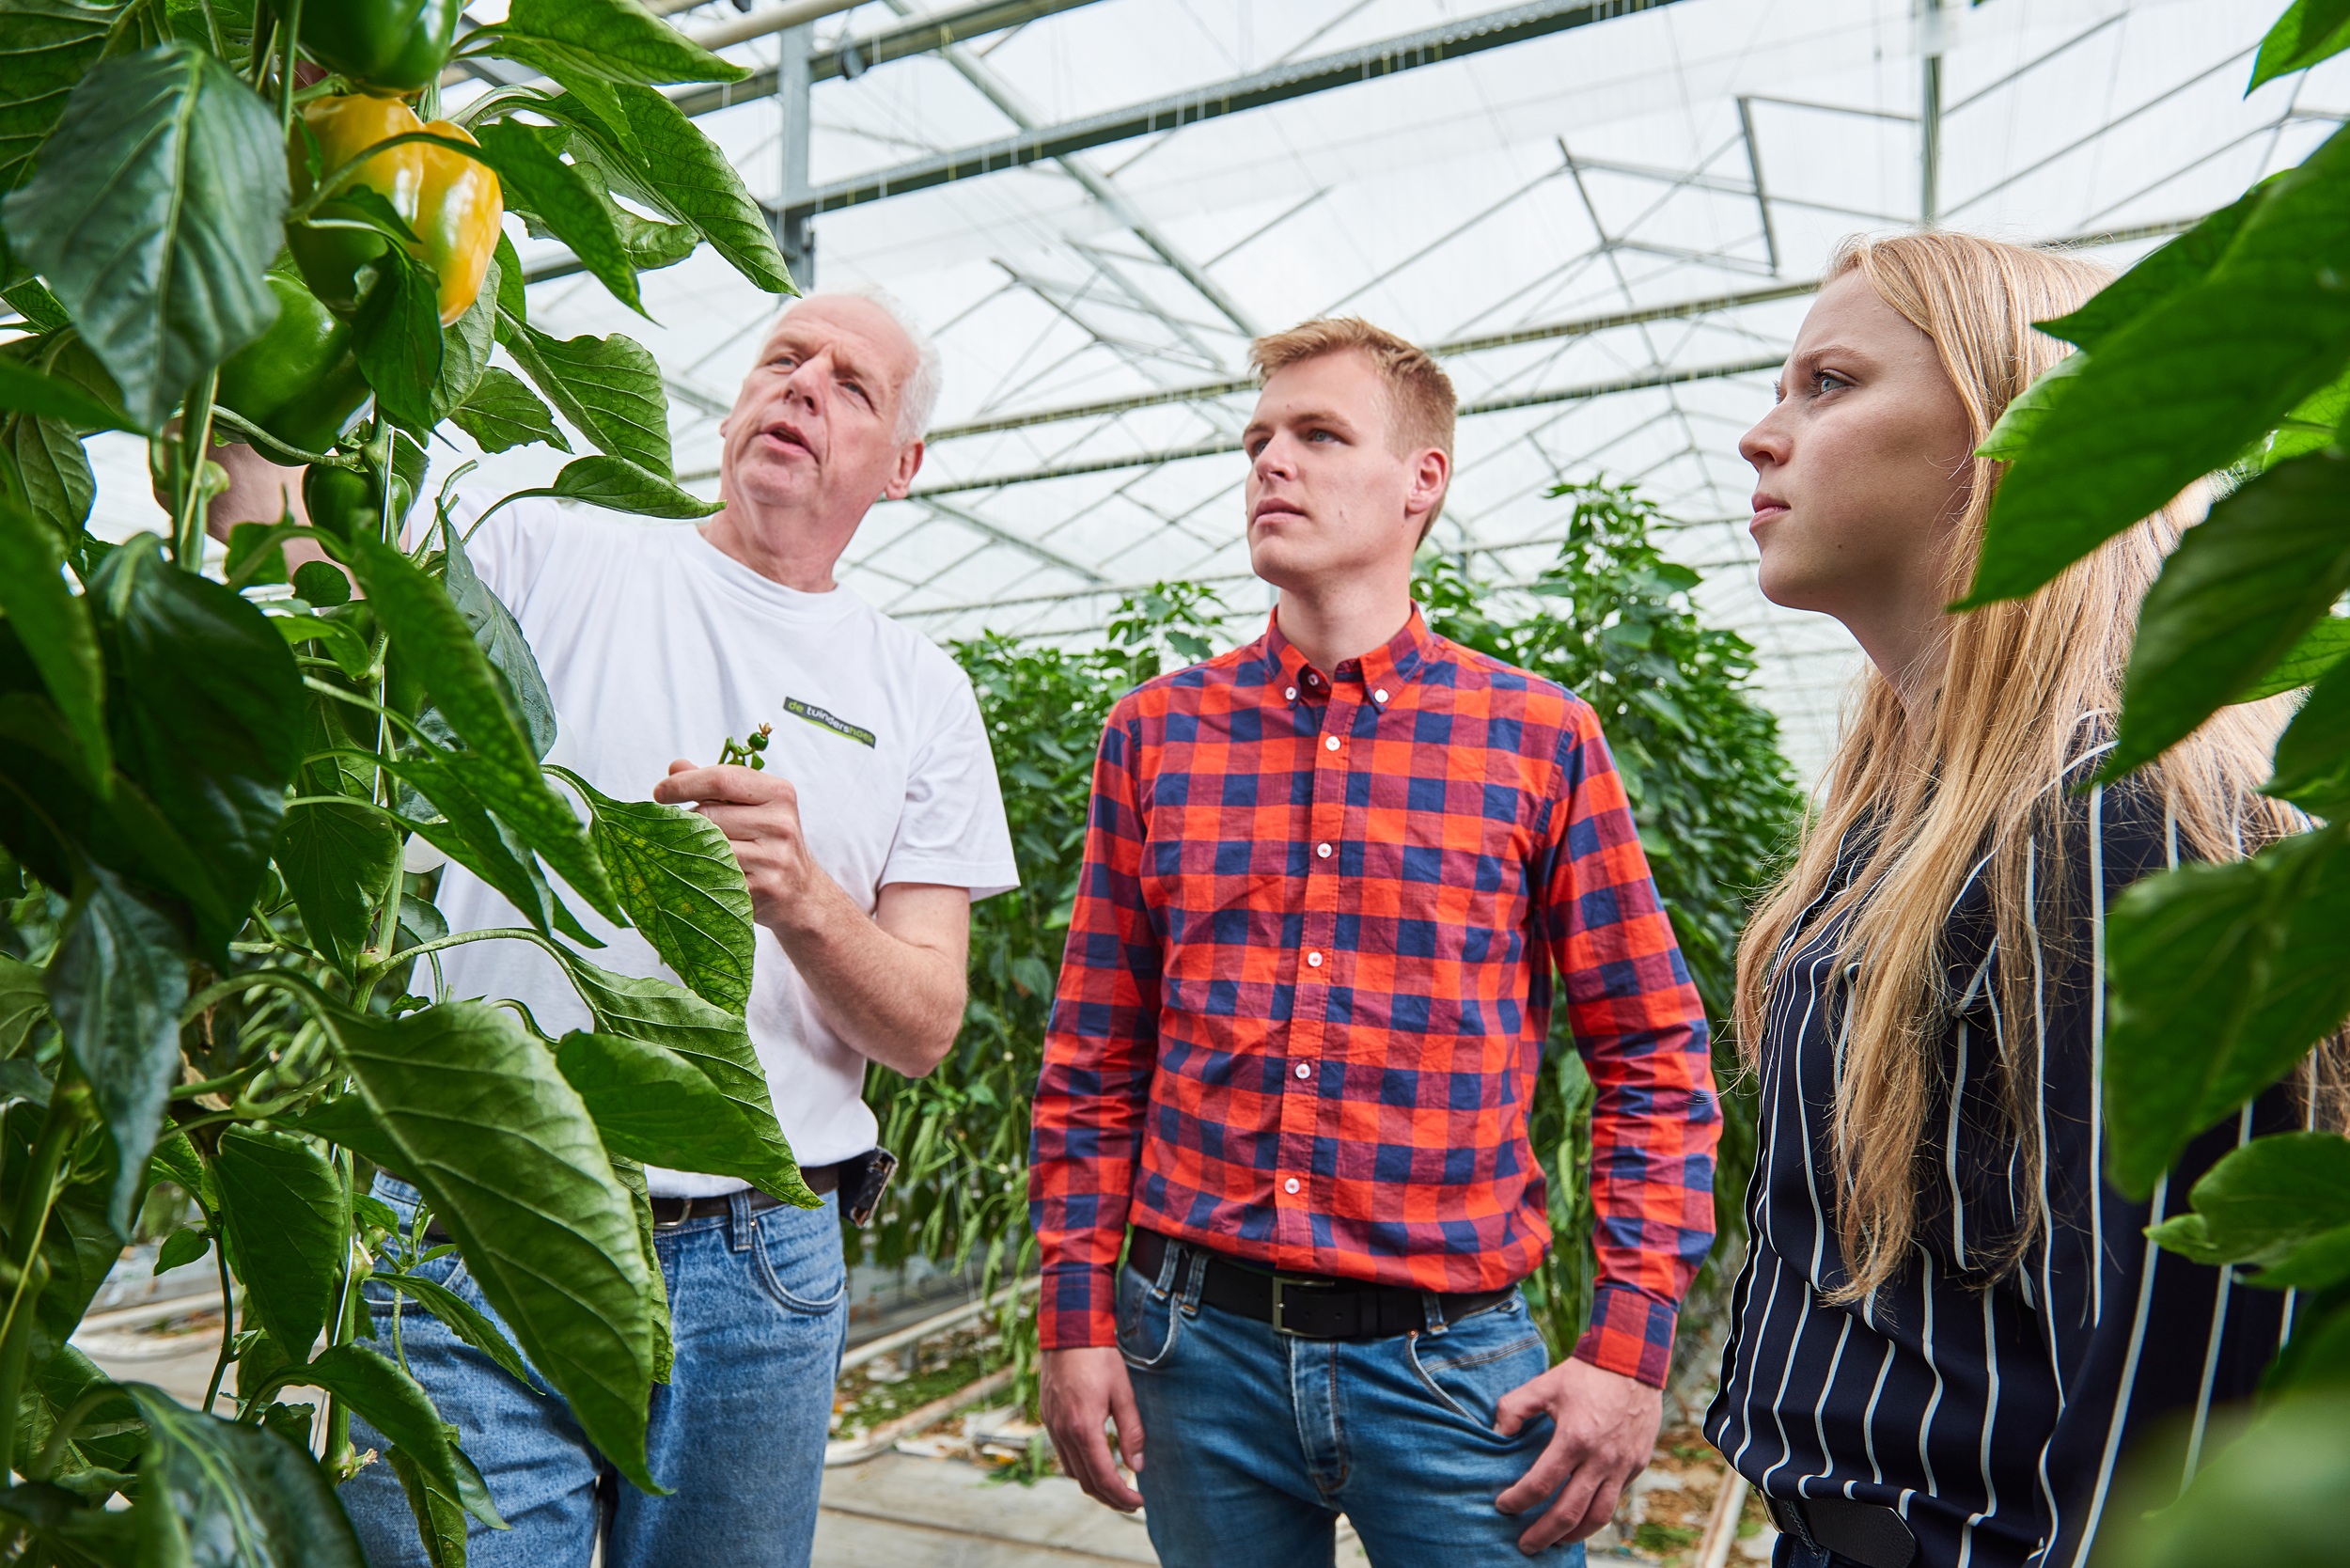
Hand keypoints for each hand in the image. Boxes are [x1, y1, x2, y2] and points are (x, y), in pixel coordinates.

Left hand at [652, 760, 823, 930]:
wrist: (801, 894)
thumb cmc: (768, 843)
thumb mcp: (751, 806)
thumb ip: (715, 786)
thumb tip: (676, 767)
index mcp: (779, 793)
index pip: (721, 779)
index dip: (683, 784)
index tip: (660, 792)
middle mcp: (780, 823)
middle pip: (708, 814)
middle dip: (684, 821)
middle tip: (674, 829)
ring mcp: (773, 858)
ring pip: (707, 846)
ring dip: (688, 848)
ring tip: (688, 851)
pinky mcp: (762, 888)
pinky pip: (713, 875)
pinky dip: (698, 873)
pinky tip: (701, 873)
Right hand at [1039, 1346, 1143, 1511]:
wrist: (1068, 1331)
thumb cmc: (1099, 1358)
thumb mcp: (1123, 1392)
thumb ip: (1132, 1431)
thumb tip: (1137, 1466)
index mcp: (1084, 1428)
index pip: (1103, 1477)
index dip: (1122, 1496)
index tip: (1138, 1502)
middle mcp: (1063, 1432)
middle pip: (1085, 1482)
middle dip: (1109, 1498)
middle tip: (1130, 1502)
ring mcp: (1051, 1426)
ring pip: (1071, 1471)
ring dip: (1093, 1484)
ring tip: (1115, 1485)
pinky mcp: (1047, 1418)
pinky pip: (1062, 1454)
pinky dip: (1079, 1467)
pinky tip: (1095, 1461)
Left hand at [1493, 1356, 1661, 1553]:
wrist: (1633, 1362)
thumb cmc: (1586, 1374)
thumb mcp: (1544, 1384)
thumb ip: (1514, 1408)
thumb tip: (1497, 1434)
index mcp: (1574, 1439)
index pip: (1540, 1485)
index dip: (1517, 1500)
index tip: (1502, 1506)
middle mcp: (1601, 1459)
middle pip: (1569, 1513)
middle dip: (1543, 1534)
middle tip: (1525, 1545)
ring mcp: (1622, 1465)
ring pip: (1598, 1517)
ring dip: (1573, 1535)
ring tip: (1554, 1542)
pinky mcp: (1637, 1465)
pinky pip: (1614, 1500)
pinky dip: (1595, 1515)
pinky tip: (1580, 1517)